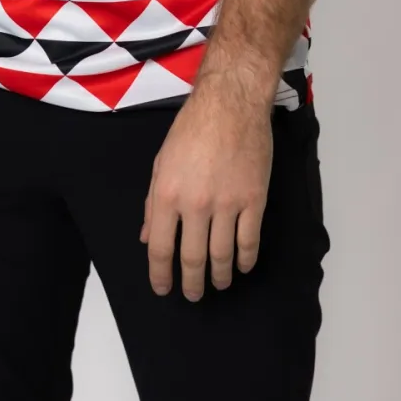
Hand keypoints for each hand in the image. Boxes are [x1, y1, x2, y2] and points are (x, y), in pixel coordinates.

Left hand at [139, 77, 272, 299]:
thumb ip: (153, 202)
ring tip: (218, 284)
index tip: (162, 289)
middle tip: (192, 295)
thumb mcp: (161, 162)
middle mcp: (195, 204)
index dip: (160, 275)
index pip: (160, 248)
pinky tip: (242, 267)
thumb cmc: (191, 129)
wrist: (230, 105)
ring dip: (220, 276)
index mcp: (167, 194)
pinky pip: (249, 241)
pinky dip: (246, 260)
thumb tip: (147, 236)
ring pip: (223, 255)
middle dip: (191, 283)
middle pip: (192, 259)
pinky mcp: (254, 200)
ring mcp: (227, 204)